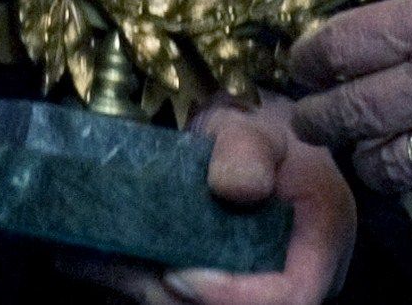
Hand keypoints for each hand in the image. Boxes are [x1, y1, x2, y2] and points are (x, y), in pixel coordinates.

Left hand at [70, 95, 355, 304]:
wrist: (246, 137)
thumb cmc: (260, 127)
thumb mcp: (256, 124)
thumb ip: (248, 149)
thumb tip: (236, 187)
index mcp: (321, 244)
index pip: (290, 297)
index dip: (233, 296)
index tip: (178, 272)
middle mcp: (292, 281)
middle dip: (171, 296)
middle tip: (120, 267)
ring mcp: (254, 291)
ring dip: (142, 292)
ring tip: (94, 262)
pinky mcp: (214, 291)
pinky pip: (174, 300)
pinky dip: (132, 284)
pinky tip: (91, 260)